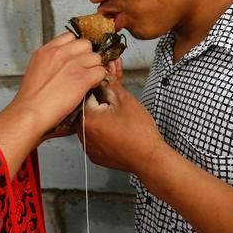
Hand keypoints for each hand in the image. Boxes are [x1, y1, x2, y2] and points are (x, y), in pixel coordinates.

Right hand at [12, 32, 106, 133]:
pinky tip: (90, 87)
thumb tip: (61, 64)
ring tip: (87, 80)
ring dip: (94, 68)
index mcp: (46, 50)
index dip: (75, 48)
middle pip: (85, 44)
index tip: (75, 58)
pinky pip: (100, 72)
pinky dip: (98, 80)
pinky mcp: (82, 78)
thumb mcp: (35, 70)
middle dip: (86, 56)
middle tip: (83, 70)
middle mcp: (60, 53)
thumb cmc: (30, 99)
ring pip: (96, 58)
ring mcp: (72, 64)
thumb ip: (49, 62)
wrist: (30, 112)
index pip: (69, 37)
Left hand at [78, 59, 165, 174]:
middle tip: (116, 89)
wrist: (150, 158)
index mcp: (86, 118)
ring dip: (103, 112)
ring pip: (93, 122)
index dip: (100, 83)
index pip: (88, 93)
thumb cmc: (139, 131)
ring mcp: (88, 146)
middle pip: (89, 107)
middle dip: (103, 96)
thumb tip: (102, 74)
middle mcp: (82, 133)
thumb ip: (109, 83)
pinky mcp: (95, 155)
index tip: (108, 79)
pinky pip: (96, 136)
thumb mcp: (125, 99)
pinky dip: (104, 128)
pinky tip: (117, 122)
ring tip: (118, 107)